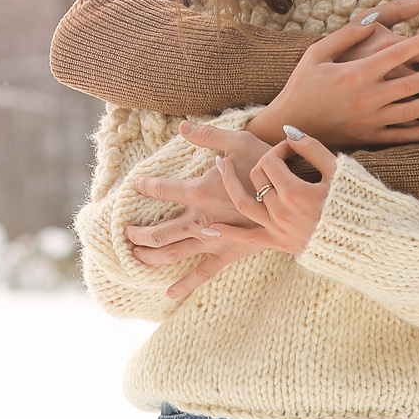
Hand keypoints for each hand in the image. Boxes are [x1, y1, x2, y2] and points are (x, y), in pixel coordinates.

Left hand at [152, 130, 340, 298]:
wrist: (294, 193)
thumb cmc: (266, 164)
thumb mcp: (237, 141)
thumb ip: (207, 135)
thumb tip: (182, 125)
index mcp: (199, 192)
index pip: (161, 190)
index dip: (145, 187)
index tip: (135, 186)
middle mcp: (202, 219)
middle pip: (159, 232)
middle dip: (137, 234)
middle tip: (124, 233)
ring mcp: (214, 239)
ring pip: (173, 253)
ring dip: (150, 256)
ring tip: (134, 257)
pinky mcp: (229, 252)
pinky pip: (203, 272)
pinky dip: (185, 283)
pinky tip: (168, 293)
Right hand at [253, 12, 418, 148]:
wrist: (287, 125)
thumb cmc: (302, 85)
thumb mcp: (316, 53)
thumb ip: (347, 35)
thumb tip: (375, 21)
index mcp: (356, 73)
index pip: (397, 54)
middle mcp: (368, 97)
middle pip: (414, 84)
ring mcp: (371, 120)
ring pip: (415, 111)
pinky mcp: (370, 138)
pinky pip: (404, 137)